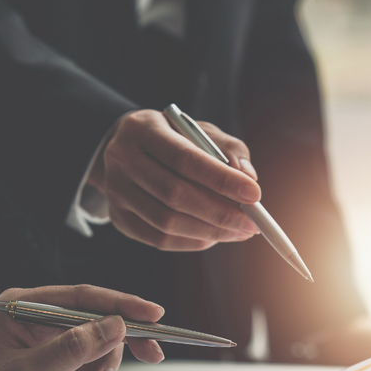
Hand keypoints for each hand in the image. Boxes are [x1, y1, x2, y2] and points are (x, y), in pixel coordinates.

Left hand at [0, 285, 164, 370]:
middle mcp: (40, 323)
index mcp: (23, 309)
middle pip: (99, 320)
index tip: (152, 314)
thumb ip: (73, 348)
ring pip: (103, 348)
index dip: (121, 304)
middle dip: (122, 342)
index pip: (82, 298)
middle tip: (153, 354)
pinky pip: (97, 370)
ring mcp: (53, 347)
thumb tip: (116, 325)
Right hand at [88, 110, 261, 250]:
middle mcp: (122, 159)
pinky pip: (160, 240)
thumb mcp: (200, 131)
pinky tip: (215, 237)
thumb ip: (228, 148)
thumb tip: (249, 177)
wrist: (127, 150)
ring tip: (239, 231)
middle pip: (174, 194)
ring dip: (210, 232)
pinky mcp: (119, 218)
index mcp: (143, 129)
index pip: (185, 158)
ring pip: (166, 222)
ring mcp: (116, 192)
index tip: (254, 194)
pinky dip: (193, 242)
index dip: (222, 180)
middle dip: (220, 213)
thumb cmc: (174, 140)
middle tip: (252, 223)